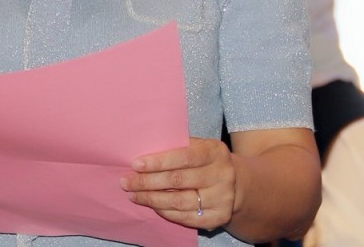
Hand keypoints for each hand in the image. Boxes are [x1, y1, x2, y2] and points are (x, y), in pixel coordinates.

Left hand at [121, 137, 236, 230]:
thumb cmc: (206, 160)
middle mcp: (222, 175)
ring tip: (133, 195)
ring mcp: (222, 199)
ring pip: (179, 202)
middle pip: (178, 181)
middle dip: (148, 182)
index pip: (183, 157)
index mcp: (215, 151)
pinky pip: (186, 217)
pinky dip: (165, 212)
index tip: (136, 164)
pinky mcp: (219, 218)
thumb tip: (142, 149)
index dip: (158, 162)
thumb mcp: (199, 146)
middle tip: (126, 182)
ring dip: (152, 199)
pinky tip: (152, 206)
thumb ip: (177, 146)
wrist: (237, 183)